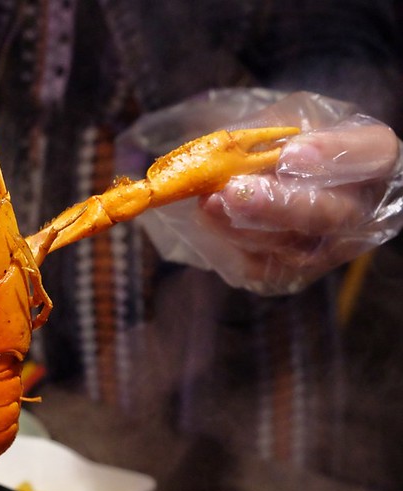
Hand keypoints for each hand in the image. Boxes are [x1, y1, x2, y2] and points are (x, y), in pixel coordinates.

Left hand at [200, 119, 400, 292]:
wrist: (257, 177)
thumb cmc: (277, 141)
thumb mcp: (279, 121)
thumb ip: (269, 133)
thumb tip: (238, 156)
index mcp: (370, 158)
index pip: (374, 153)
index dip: (334, 154)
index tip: (289, 153)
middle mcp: (359, 209)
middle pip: (330, 214)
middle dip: (278, 205)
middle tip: (235, 191)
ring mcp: (326, 248)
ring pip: (290, 246)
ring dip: (244, 225)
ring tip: (211, 201)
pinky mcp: (289, 273)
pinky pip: (261, 267)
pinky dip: (231, 243)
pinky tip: (211, 218)